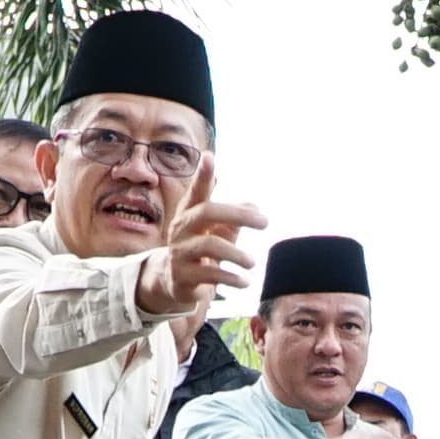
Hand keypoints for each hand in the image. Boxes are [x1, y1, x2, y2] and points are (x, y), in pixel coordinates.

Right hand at [135, 182, 264, 317]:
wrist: (174, 282)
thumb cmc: (202, 250)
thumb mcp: (218, 232)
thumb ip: (234, 219)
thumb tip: (254, 206)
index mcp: (190, 213)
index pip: (197, 191)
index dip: (202, 174)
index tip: (209, 156)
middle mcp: (181, 228)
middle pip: (206, 212)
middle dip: (238, 215)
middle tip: (265, 222)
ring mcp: (179, 251)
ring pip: (208, 245)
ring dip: (235, 253)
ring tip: (252, 262)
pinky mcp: (181, 276)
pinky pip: (208, 274)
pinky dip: (231, 278)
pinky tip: (245, 282)